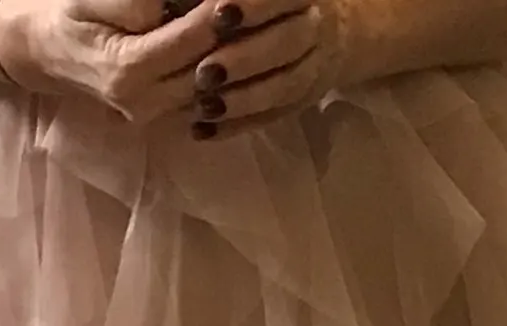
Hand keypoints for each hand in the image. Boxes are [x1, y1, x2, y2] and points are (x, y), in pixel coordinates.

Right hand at [0, 0, 254, 120]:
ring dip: (249, 59)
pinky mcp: (169, 117)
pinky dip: (237, 75)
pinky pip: (214, 99)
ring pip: (220, 89)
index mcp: (126, 72)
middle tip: (278, 5)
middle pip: (213, 68)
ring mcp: (160, 116)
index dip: (219, 12)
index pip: (189, 40)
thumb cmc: (71, 16)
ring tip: (274, 24)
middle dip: (245, 36)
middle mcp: (147, 103)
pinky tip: (256, 48)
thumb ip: (129, 3)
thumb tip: (164, 7)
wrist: (51, 55)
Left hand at [187, 1, 351, 139]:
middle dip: (245, 59)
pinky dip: (238, 124)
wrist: (331, 26)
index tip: (218, 15)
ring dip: (242, 99)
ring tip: (203, 108)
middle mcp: (319, 24)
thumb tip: (175, 2)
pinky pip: (274, 115)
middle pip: (288, 42)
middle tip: (204, 74)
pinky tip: (204, 130)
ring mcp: (316, 65)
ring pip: (285, 85)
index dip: (254, 6)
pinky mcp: (305, 99)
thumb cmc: (271, 2)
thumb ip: (216, 0)